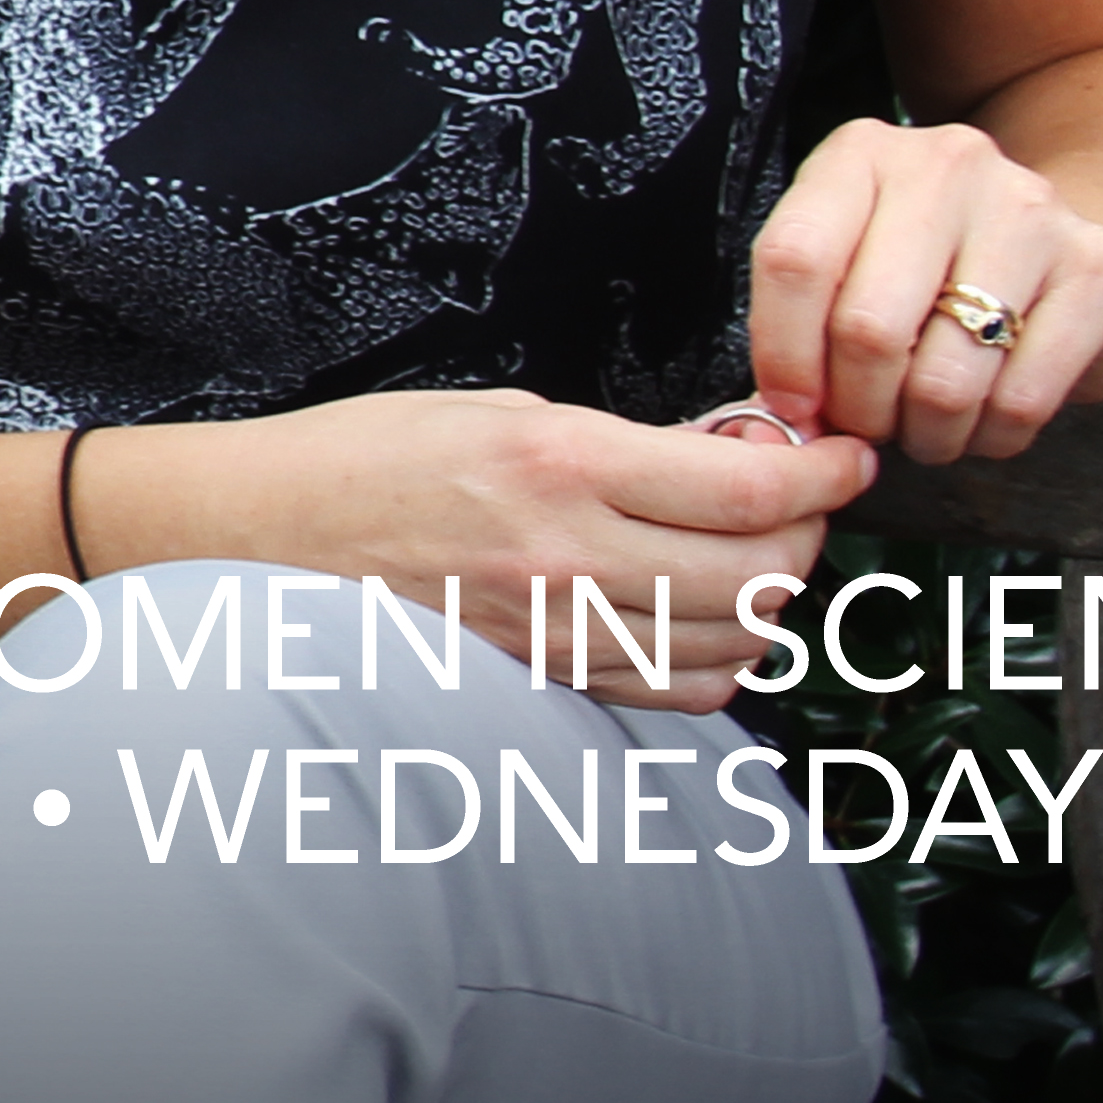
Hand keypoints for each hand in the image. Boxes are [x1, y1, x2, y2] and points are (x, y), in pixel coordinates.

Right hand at [87, 388, 874, 711]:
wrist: (258, 540)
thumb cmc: (363, 458)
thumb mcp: (496, 409)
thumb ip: (616, 440)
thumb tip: (726, 454)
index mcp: (558, 463)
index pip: (745, 486)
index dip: (820, 473)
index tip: (844, 457)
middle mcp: (567, 557)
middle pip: (759, 573)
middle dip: (808, 536)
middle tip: (806, 504)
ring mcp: (556, 634)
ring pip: (734, 645)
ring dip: (770, 603)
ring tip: (756, 559)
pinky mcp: (543, 683)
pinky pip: (677, 693)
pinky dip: (718, 662)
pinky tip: (701, 621)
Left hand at [745, 114, 1102, 467]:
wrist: (1070, 245)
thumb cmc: (937, 266)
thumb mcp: (857, 258)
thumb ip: (807, 319)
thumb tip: (781, 419)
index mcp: (862, 154)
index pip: (794, 258)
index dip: (783, 353)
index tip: (794, 406)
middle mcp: (946, 166)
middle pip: (868, 328)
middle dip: (859, 408)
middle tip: (869, 425)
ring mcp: (1030, 212)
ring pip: (944, 380)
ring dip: (926, 434)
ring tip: (927, 428)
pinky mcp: (1097, 271)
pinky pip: (1021, 401)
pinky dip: (991, 438)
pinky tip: (986, 422)